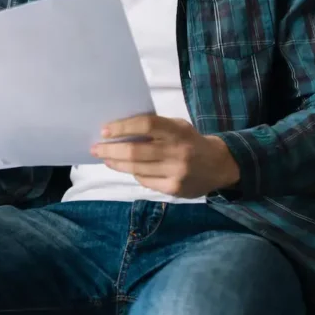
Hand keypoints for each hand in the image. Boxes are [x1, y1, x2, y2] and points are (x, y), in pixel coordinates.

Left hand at [91, 114, 239, 198]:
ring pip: (136, 169)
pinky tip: (127, 168)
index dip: (123, 127)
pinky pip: (145, 181)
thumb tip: (119, 131)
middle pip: (136, 151)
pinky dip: (133, 173)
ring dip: (116, 163)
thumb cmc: (190, 141)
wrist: (219, 165)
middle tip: (95, 148)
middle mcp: (177, 152)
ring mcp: (176, 172)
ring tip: (105, 158)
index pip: (146, 125)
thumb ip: (154, 128)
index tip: (104, 130)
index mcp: (177, 131)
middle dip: (111, 150)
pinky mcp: (174, 189)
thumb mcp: (177, 127)